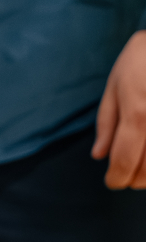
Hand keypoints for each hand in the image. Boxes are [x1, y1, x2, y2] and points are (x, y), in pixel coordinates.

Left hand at [92, 29, 145, 187]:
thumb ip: (107, 123)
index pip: (124, 162)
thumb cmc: (141, 59)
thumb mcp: (115, 86)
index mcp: (137, 114)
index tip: (112, 182)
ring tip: (142, 168)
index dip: (116, 178)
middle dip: (134, 180)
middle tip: (127, 177)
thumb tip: (99, 156)